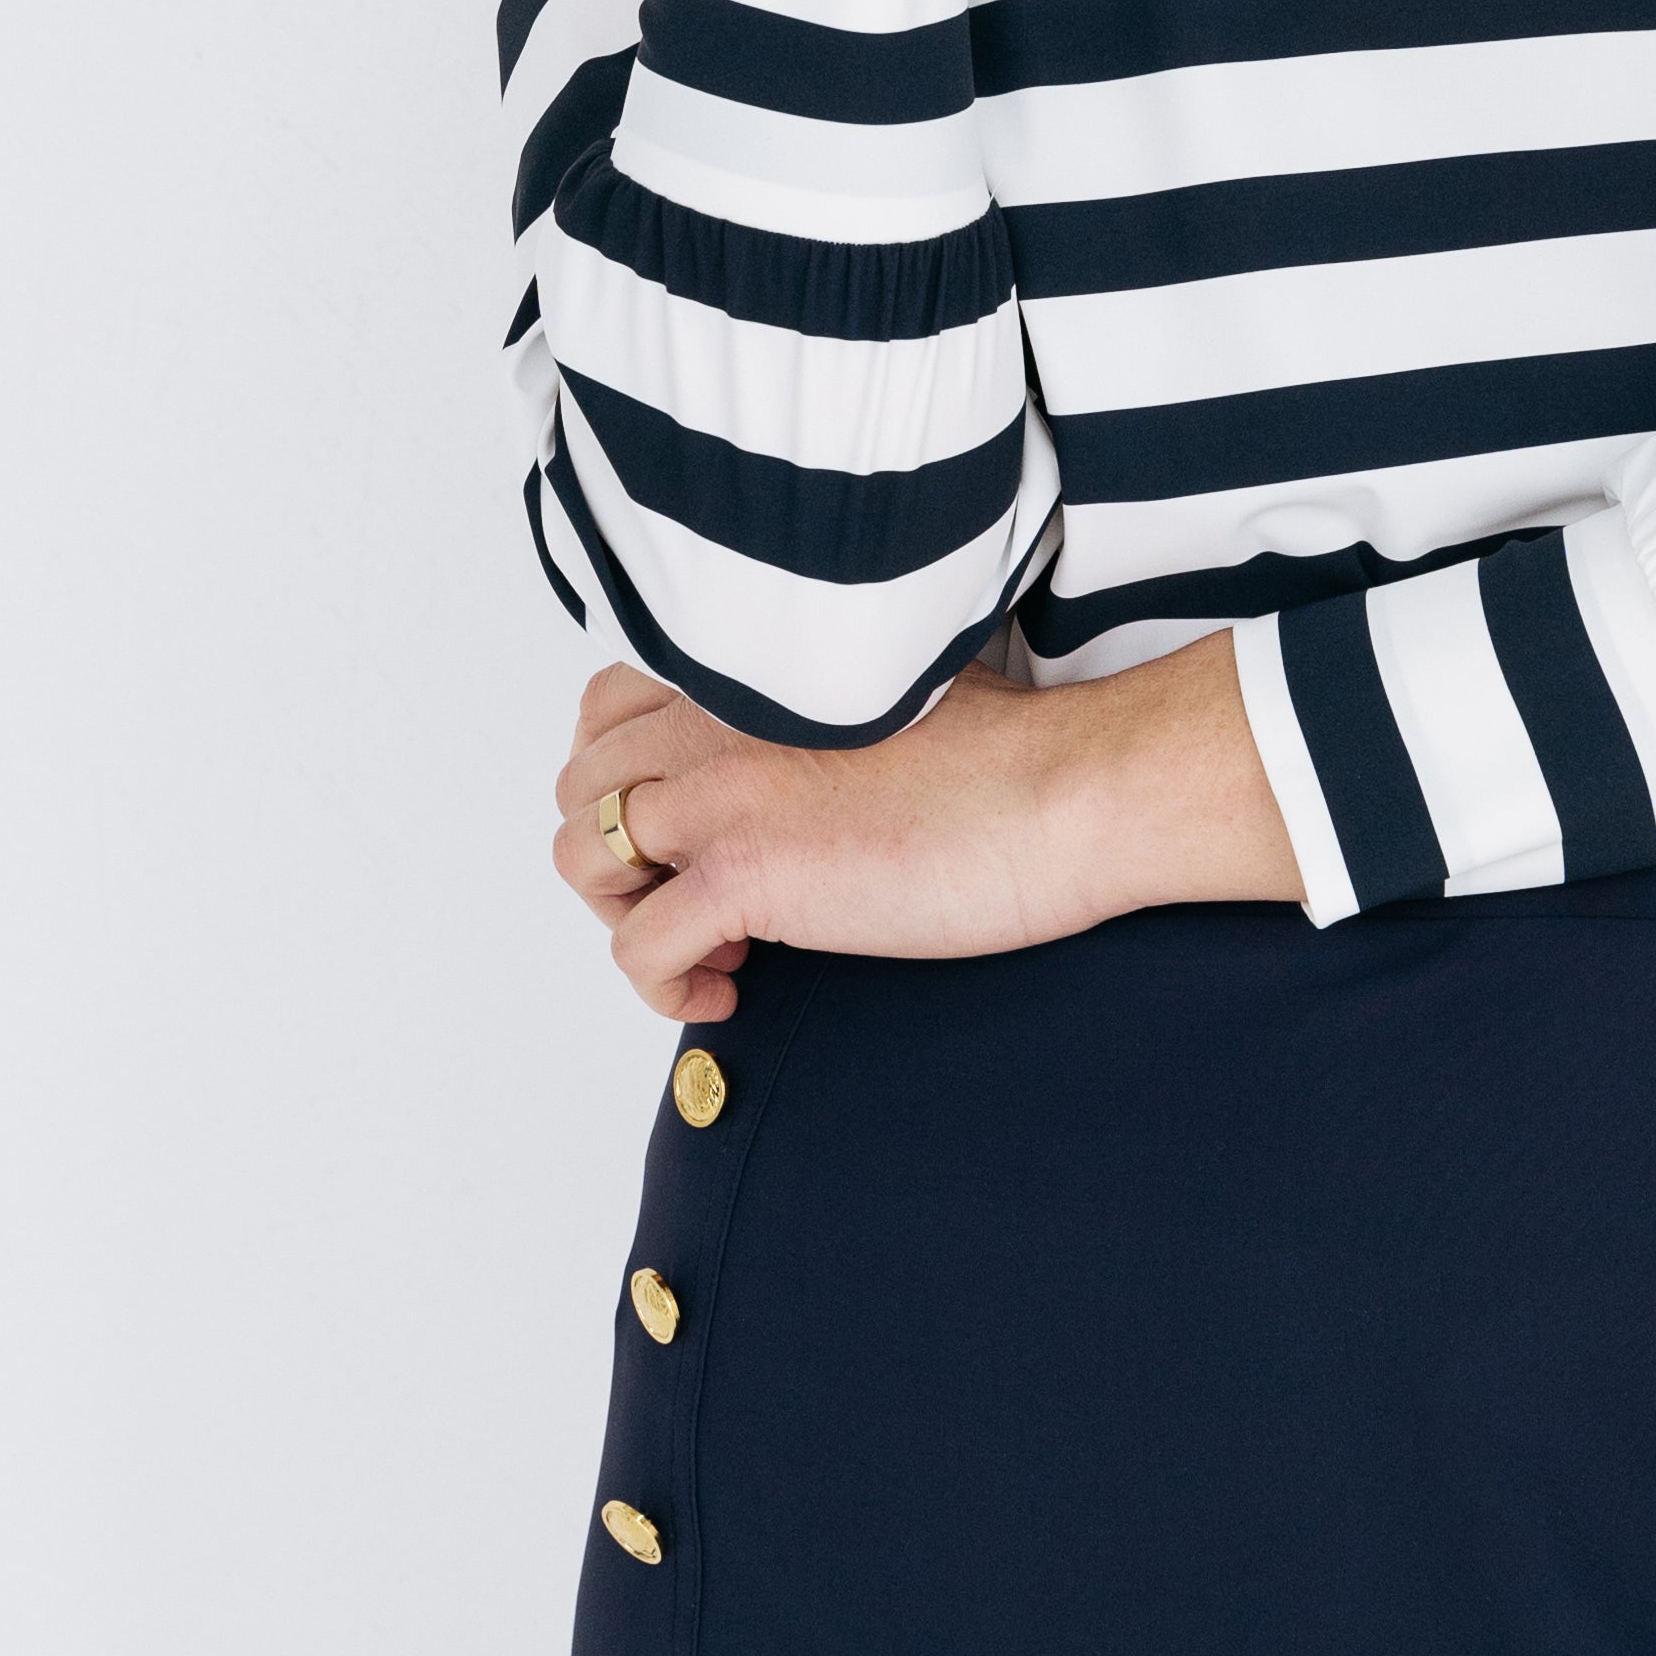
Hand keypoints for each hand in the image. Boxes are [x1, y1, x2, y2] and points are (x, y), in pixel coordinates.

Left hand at [551, 631, 1299, 1021]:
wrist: (1072, 792)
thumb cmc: (1012, 753)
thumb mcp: (887, 692)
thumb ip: (810, 712)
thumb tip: (793, 774)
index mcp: (744, 668)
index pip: (605, 713)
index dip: (630, 786)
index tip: (689, 834)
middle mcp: (710, 714)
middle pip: (583, 791)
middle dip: (624, 861)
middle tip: (699, 902)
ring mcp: (720, 790)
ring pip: (586, 860)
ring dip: (630, 916)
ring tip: (714, 944)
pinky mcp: (743, 871)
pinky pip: (636, 949)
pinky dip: (665, 986)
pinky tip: (731, 987)